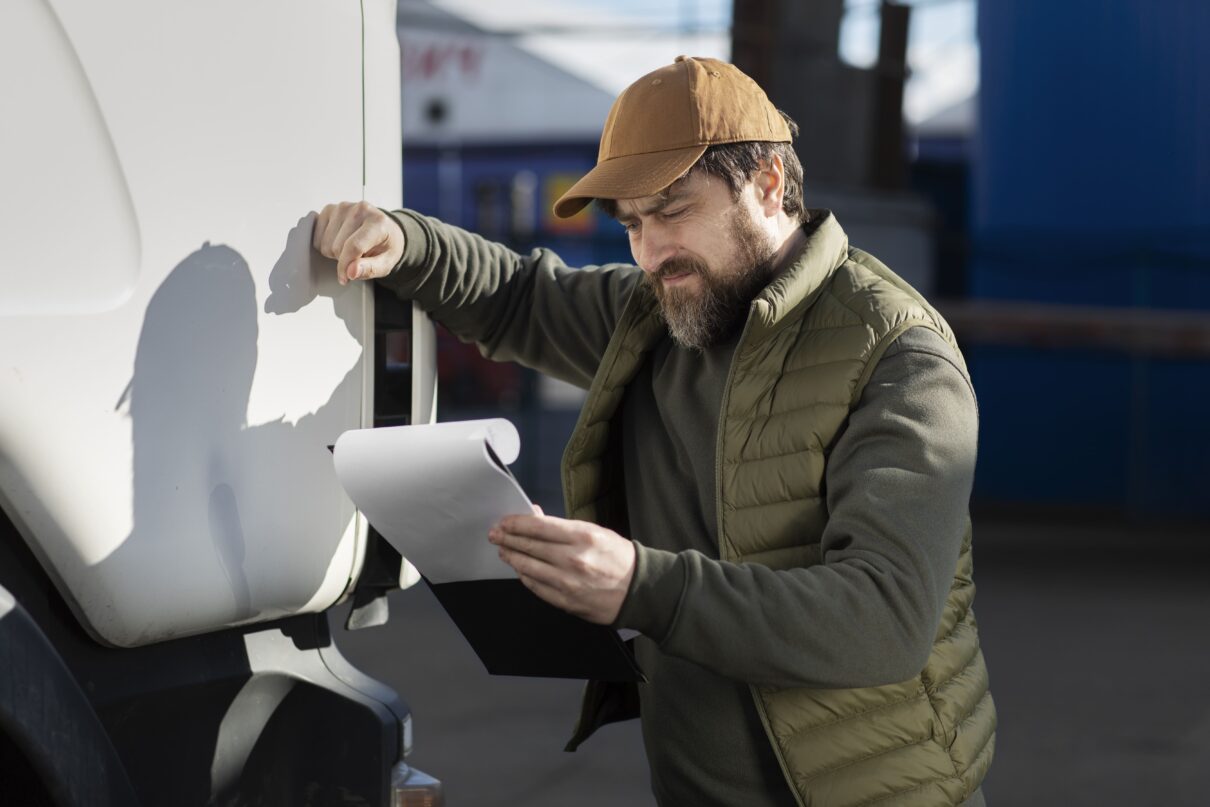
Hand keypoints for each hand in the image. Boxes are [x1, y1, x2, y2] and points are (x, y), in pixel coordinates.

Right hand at [312, 201, 403, 284]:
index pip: (354, 247)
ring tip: (349, 248)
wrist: (385, 229)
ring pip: (325, 242)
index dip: (345, 267)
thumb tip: (351, 272)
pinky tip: (339, 241)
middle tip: (356, 257)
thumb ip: (370, 269)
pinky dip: (325, 243)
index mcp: (378, 222)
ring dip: (334, 252)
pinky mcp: (330, 208)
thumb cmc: (385, 246)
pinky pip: (316, 235)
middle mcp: (360, 210)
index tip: (345, 278)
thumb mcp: (386, 263)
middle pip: (336, 247)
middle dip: (343, 259)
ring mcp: (343, 207)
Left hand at [489, 512, 635, 624]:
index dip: (516, 523)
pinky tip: (520, 570)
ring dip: (512, 558)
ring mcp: (568, 582)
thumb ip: (562, 527)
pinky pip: (537, 587)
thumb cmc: (617, 557)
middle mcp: (572, 559)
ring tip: (503, 551)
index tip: (504, 521)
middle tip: (495, 534)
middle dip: (508, 539)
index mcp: (582, 537)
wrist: (638, 590)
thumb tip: (535, 516)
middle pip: (529, 547)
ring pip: (528, 568)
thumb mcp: (594, 532)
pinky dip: (525, 577)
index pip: (538, 527)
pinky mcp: (566, 601)